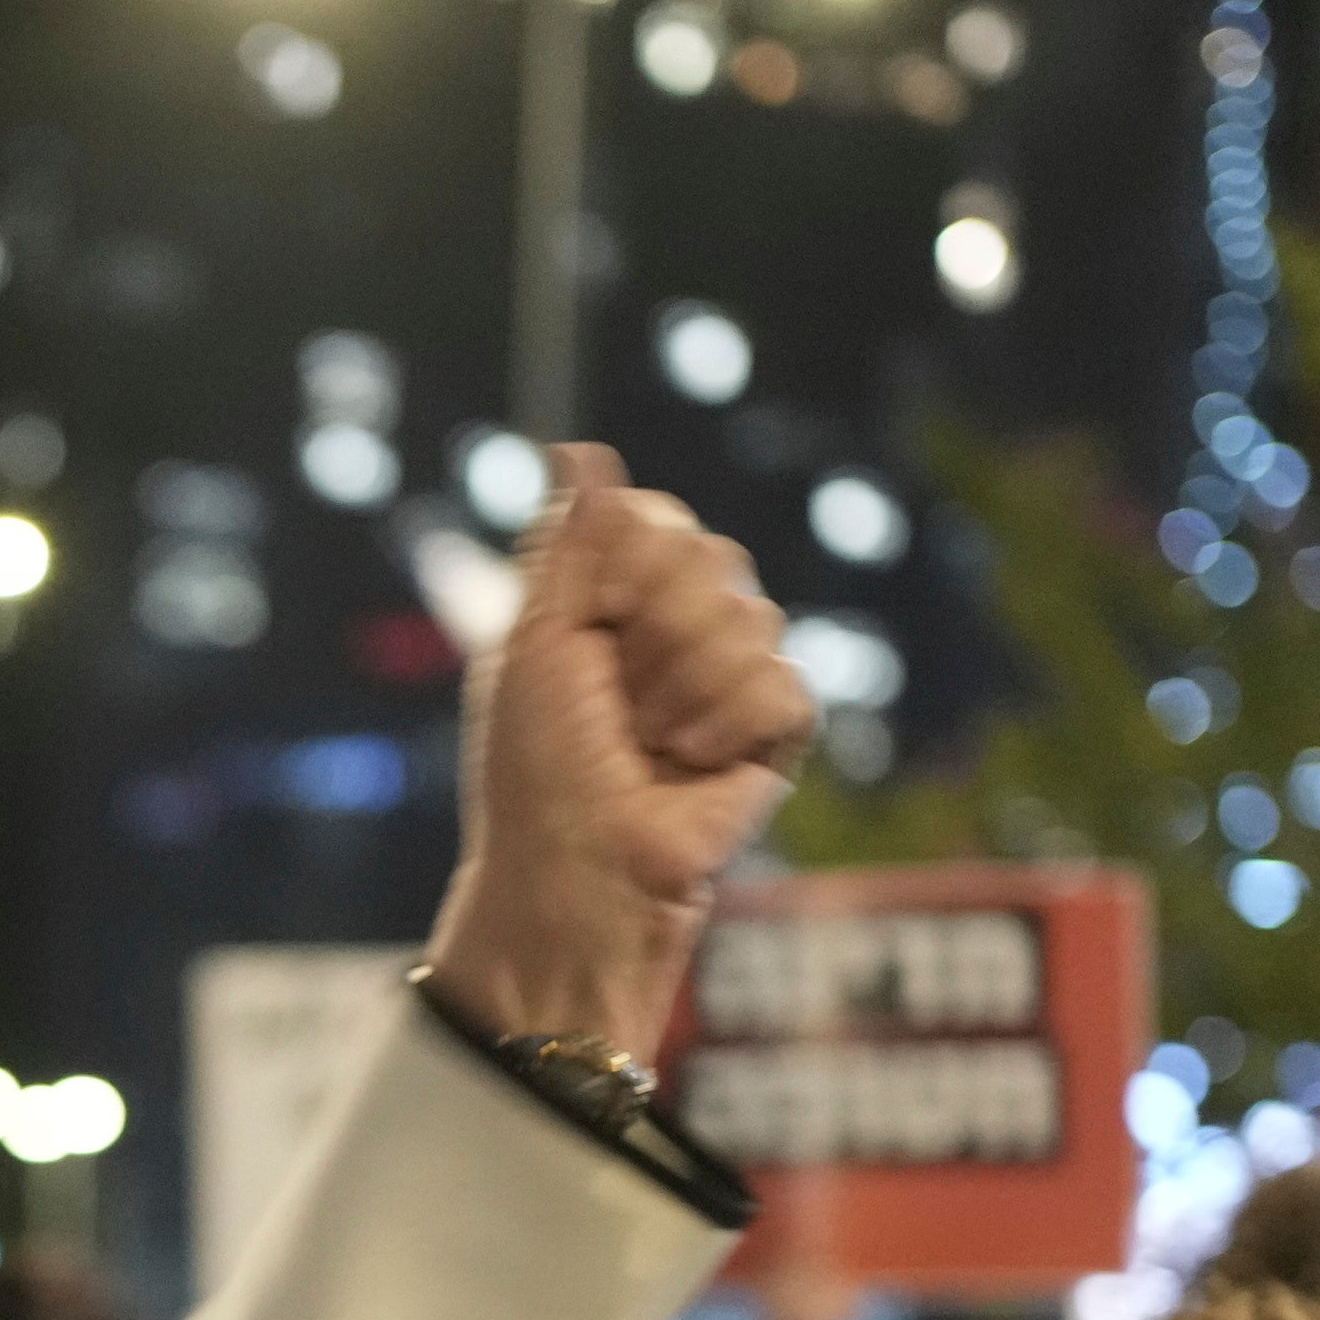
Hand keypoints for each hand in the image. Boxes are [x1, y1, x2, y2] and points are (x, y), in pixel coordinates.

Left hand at [427, 446, 810, 1061]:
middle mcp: (677, 628)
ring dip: (685, 691)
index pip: (659, 522)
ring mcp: (730, 678)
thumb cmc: (538, 770)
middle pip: (712, 559)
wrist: (578, 870)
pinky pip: (784, 686)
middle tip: (617, 705)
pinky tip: (695, 768)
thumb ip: (568, 545)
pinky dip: (730, 730)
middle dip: (655, 634)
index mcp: (614, 599)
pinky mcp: (775, 734)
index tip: (592, 629)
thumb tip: (577, 449)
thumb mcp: (535, 643)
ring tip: (651, 747)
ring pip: (752, 619)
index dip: (628, 569)